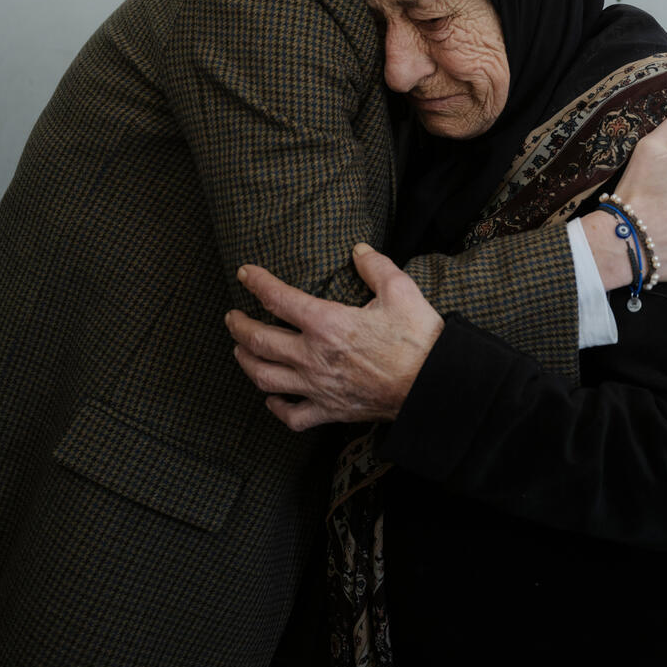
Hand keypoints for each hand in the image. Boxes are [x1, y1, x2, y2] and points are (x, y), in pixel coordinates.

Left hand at [226, 244, 443, 429]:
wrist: (435, 385)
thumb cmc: (418, 338)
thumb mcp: (400, 290)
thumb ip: (374, 266)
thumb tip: (358, 250)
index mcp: (327, 323)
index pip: (277, 299)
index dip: (256, 282)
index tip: (245, 273)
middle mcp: (313, 357)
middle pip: (258, 341)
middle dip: (238, 327)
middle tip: (232, 317)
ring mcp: (318, 387)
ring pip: (265, 378)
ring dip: (246, 362)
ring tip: (240, 351)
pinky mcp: (330, 411)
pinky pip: (292, 416)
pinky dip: (276, 408)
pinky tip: (271, 399)